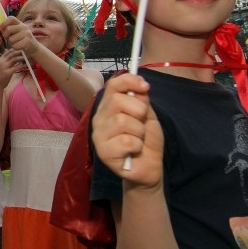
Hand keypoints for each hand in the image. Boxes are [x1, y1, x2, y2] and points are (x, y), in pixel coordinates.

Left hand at [0, 16, 38, 56]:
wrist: (34, 47)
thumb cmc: (21, 40)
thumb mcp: (15, 33)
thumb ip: (8, 29)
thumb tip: (0, 28)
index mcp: (19, 23)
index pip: (11, 18)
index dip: (4, 23)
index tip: (1, 29)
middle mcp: (23, 27)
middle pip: (8, 29)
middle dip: (6, 36)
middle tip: (9, 39)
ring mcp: (26, 33)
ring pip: (10, 39)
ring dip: (11, 43)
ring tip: (17, 43)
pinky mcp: (27, 41)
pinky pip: (15, 46)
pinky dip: (15, 48)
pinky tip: (20, 47)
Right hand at [0, 49, 25, 88]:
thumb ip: (3, 58)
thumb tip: (6, 50)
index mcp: (0, 60)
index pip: (8, 52)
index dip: (15, 50)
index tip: (20, 49)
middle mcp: (2, 62)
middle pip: (12, 54)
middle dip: (19, 52)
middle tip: (26, 51)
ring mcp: (5, 67)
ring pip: (15, 59)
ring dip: (22, 57)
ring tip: (28, 57)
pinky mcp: (8, 72)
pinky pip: (17, 67)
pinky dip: (23, 65)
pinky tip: (27, 65)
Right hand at [90, 73, 162, 188]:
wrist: (149, 166)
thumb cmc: (146, 140)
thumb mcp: (147, 116)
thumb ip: (141, 100)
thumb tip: (140, 85)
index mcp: (108, 107)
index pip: (113, 85)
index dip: (129, 81)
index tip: (146, 87)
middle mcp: (99, 118)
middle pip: (117, 101)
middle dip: (139, 111)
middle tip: (142, 124)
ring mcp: (99, 136)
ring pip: (122, 122)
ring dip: (139, 131)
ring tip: (138, 140)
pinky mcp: (103, 153)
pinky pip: (126, 141)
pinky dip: (137, 145)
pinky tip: (133, 151)